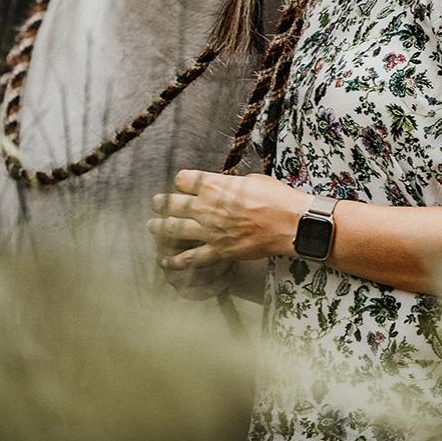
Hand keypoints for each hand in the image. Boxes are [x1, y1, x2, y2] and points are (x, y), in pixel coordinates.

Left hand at [147, 168, 306, 274]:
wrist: (289, 223)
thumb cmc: (275, 197)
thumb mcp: (251, 180)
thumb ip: (231, 185)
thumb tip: (226, 187)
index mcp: (215, 185)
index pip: (183, 180)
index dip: (181, 182)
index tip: (183, 184)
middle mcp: (207, 207)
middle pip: (172, 203)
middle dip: (161, 203)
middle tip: (156, 203)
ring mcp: (210, 230)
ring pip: (174, 229)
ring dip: (160, 228)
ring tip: (152, 227)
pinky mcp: (218, 250)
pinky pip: (191, 257)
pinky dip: (176, 260)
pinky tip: (165, 260)